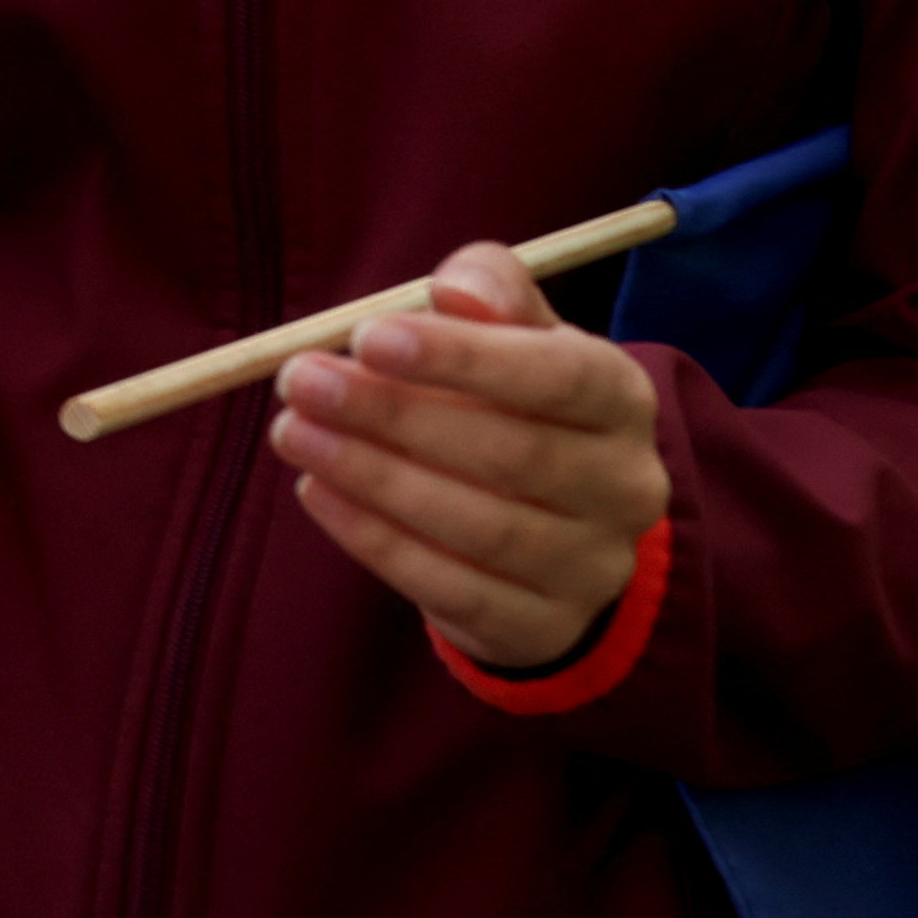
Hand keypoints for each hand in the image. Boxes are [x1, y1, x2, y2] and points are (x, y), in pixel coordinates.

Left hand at [267, 245, 669, 675]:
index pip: (562, 378)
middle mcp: (626, 488)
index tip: (368, 335)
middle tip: (301, 381)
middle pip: (514, 455)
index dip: (464, 357)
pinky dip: (375, 540)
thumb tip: (454, 289)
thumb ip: (487, 292)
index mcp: (622, 401)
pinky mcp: (542, 629)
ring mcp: (592, 567)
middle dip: (394, 415)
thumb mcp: (512, 333)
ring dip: (373, 477)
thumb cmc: (513, 401)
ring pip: (482, 528)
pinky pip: (454, 590)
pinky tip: (317, 490)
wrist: (551, 524)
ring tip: (291, 431)